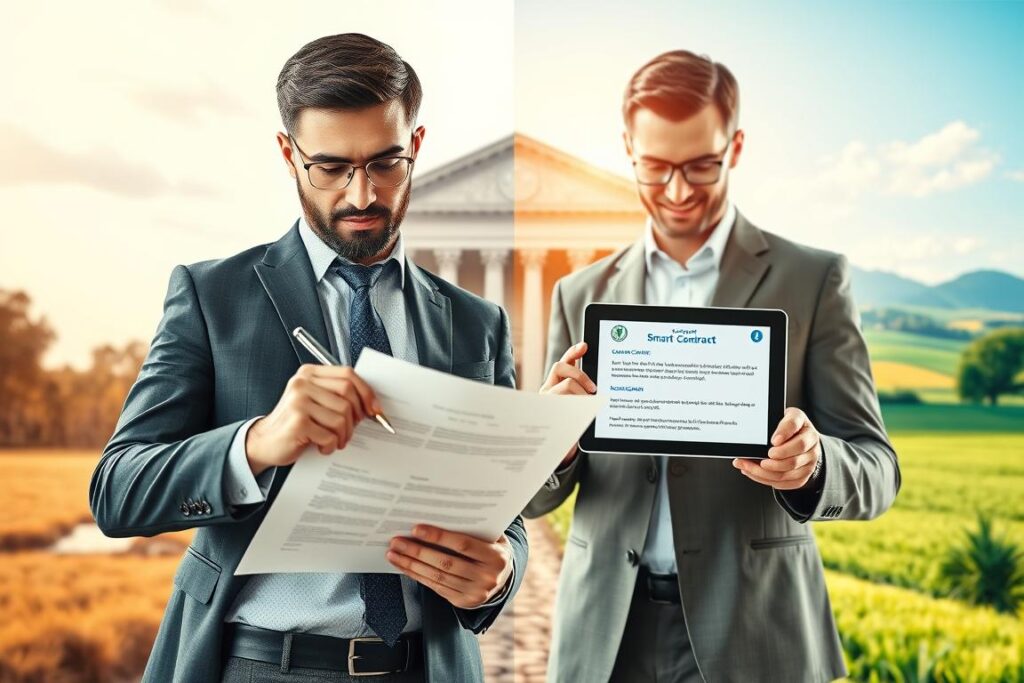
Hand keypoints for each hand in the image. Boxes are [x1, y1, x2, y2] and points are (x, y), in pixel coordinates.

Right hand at [245, 364, 379, 475]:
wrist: (264, 442)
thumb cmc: (295, 423)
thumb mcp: (314, 402)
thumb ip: (337, 395)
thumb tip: (372, 405)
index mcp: (309, 374)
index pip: (348, 375)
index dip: (366, 393)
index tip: (375, 410)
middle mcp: (302, 383)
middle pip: (348, 395)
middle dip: (355, 417)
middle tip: (349, 430)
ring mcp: (298, 401)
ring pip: (341, 417)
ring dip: (343, 435)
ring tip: (334, 441)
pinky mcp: (297, 422)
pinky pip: (329, 435)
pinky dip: (330, 445)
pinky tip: (321, 446)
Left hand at [386, 524, 513, 608]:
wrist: (503, 579)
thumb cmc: (492, 550)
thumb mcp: (492, 537)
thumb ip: (473, 528)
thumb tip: (440, 514)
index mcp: (496, 557)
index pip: (462, 545)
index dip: (438, 536)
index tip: (416, 529)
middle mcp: (487, 577)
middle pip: (446, 563)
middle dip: (417, 552)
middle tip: (397, 542)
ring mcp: (475, 593)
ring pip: (437, 577)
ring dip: (412, 565)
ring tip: (394, 554)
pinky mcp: (463, 602)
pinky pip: (436, 588)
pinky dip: (418, 576)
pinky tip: (405, 566)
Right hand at [541, 341, 596, 468]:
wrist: (557, 451)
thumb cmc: (569, 426)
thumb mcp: (577, 407)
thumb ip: (581, 393)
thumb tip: (596, 387)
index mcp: (554, 385)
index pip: (563, 363)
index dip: (573, 352)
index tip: (585, 346)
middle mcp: (547, 390)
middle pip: (562, 369)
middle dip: (580, 375)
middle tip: (593, 389)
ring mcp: (546, 400)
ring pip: (566, 386)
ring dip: (580, 395)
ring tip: (586, 409)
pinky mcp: (548, 411)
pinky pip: (564, 401)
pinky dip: (577, 407)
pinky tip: (581, 415)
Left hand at [732, 407, 820, 490]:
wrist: (801, 438)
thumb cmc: (787, 427)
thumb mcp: (781, 417)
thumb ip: (772, 423)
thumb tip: (758, 435)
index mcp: (802, 423)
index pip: (794, 425)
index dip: (784, 433)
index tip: (773, 440)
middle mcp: (810, 443)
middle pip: (794, 457)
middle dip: (775, 462)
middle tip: (761, 461)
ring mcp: (809, 461)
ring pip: (788, 473)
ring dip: (764, 473)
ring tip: (747, 467)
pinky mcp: (803, 475)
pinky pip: (785, 482)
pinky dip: (766, 479)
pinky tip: (753, 473)